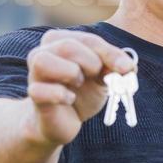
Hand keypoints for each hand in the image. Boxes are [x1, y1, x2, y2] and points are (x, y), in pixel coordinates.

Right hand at [24, 30, 134, 146]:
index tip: (127, 69)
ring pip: (44, 61)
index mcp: (59, 41)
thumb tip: (128, 68)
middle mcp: (42, 52)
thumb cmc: (81, 93)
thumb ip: (114, 67)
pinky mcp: (34, 95)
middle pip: (68, 46)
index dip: (110, 54)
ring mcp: (35, 74)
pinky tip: (69, 100)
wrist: (63, 122)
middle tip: (97, 77)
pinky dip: (62, 96)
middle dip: (91, 63)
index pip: (88, 40)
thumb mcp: (102, 76)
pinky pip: (42, 91)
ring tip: (77, 84)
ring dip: (70, 73)